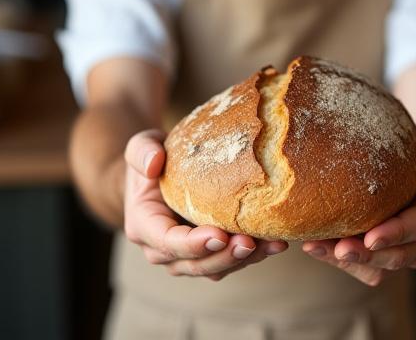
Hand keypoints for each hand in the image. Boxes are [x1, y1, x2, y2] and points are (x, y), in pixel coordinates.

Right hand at [123, 129, 287, 280]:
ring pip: (215, 268)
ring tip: (272, 244)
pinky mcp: (207, 253)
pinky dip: (252, 255)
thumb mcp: (141, 146)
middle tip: (250, 242)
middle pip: (195, 263)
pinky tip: (275, 242)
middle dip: (224, 257)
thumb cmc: (151, 158)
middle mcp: (162, 250)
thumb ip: (142, 152)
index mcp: (143, 226)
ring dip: (244, 260)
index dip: (193, 244)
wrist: (158, 172)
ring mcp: (185, 255)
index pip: (167, 242)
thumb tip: (153, 164)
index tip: (219, 235)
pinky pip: (228, 261)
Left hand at [302, 120, 415, 285]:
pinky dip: (343, 262)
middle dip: (367, 255)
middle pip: (399, 255)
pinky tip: (316, 247)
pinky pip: (368, 268)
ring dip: (349, 261)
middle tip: (337, 249)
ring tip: (316, 247)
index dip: (395, 234)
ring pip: (380, 268)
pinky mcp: (388, 255)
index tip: (370, 237)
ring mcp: (410, 250)